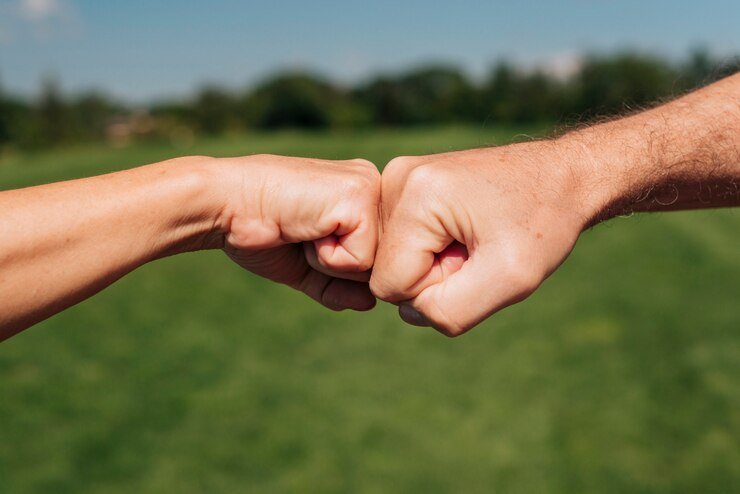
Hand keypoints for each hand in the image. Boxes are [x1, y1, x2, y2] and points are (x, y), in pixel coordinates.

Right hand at [214, 154, 380, 310]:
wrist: (225, 206)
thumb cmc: (260, 233)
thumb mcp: (306, 267)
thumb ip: (339, 286)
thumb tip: (371, 303)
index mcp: (361, 196)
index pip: (376, 256)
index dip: (339, 267)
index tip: (304, 239)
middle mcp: (371, 185)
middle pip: (381, 262)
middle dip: (338, 267)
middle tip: (302, 235)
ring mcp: (368, 188)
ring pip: (375, 263)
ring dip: (331, 262)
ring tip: (302, 231)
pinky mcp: (359, 196)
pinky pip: (361, 258)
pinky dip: (328, 258)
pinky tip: (305, 228)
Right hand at [370, 142, 593, 335]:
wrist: (563, 176)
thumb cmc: (544, 222)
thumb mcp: (510, 279)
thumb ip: (450, 310)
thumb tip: (409, 311)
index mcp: (415, 195)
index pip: (389, 284)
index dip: (436, 288)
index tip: (475, 259)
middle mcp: (395, 178)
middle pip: (386, 269)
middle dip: (434, 274)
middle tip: (478, 248)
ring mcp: (397, 177)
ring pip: (392, 258)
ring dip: (434, 262)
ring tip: (473, 237)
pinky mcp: (405, 183)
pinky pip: (401, 242)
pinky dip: (431, 248)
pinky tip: (463, 230)